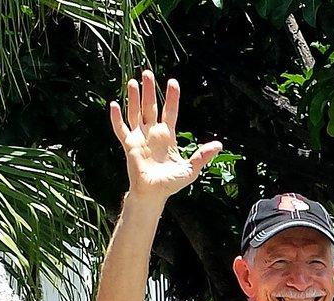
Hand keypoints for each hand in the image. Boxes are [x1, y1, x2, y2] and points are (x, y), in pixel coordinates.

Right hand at [109, 69, 221, 202]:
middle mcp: (152, 133)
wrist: (153, 194)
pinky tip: (114, 105)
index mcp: (167, 136)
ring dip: (134, 97)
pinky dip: (116, 118)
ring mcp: (140, 138)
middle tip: (147, 72)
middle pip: (150, 106)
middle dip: (149, 90)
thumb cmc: (171, 183)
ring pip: (135, 112)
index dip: (171, 97)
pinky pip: (121, 129)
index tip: (172, 82)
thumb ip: (202, 156)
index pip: (169, 111)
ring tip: (132, 81)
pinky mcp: (129, 145)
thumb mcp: (190, 169)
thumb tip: (219, 145)